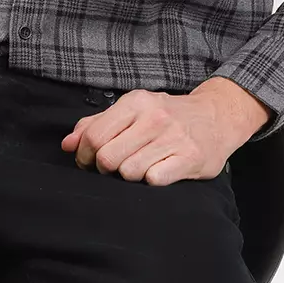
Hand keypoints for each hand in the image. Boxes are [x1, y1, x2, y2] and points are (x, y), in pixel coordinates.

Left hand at [60, 88, 237, 185]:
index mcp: (135, 102)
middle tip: (114, 168)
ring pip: (129, 172)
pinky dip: (152, 180)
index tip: (89, 161)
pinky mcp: (189, 158)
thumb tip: (67, 144)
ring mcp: (173, 137)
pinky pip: (154, 180)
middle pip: (108, 158)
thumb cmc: (168, 115)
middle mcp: (154, 117)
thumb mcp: (133, 109)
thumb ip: (97, 124)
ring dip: (129, 176)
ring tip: (140, 166)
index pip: (94, 136)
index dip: (85, 155)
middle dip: (106, 169)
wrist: (216, 116)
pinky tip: (159, 170)